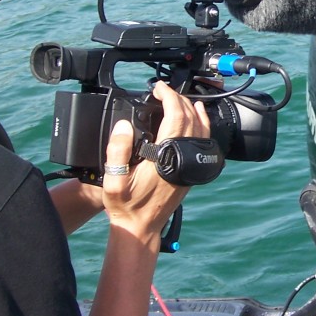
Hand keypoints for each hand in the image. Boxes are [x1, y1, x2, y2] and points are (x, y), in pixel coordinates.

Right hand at [101, 82, 209, 236]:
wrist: (142, 227)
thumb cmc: (127, 206)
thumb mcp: (113, 181)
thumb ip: (117, 151)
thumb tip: (124, 125)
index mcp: (164, 157)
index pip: (175, 117)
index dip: (169, 97)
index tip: (158, 88)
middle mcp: (181, 158)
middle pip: (190, 118)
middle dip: (178, 99)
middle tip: (163, 91)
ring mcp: (189, 165)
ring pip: (201, 128)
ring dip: (192, 110)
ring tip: (182, 98)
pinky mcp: (191, 170)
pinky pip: (202, 141)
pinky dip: (202, 125)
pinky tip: (197, 119)